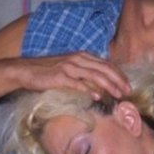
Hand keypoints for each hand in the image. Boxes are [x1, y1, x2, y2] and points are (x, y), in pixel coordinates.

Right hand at [13, 52, 131, 98]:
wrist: (26, 71)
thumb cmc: (49, 72)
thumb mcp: (70, 68)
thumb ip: (84, 72)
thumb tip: (100, 83)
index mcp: (82, 56)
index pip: (106, 64)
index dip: (119, 74)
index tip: (128, 85)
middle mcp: (77, 59)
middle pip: (104, 69)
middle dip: (118, 80)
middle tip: (128, 91)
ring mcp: (69, 67)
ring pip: (94, 75)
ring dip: (108, 85)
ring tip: (118, 94)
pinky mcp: (60, 77)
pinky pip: (77, 84)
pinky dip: (89, 90)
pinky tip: (97, 97)